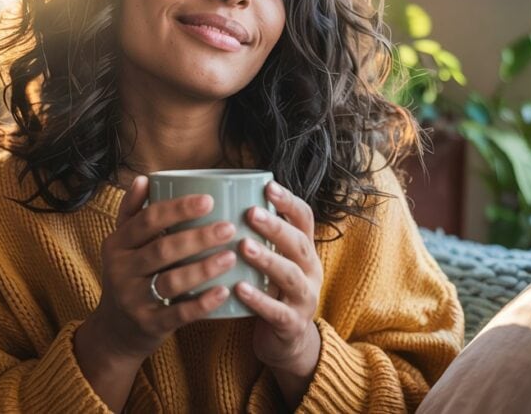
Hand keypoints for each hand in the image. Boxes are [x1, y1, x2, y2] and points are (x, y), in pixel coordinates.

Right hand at [81, 175, 238, 362]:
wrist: (113, 331)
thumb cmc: (127, 277)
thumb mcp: (121, 245)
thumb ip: (132, 212)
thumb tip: (146, 178)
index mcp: (117, 245)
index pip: (147, 220)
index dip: (178, 209)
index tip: (209, 200)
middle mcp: (121, 271)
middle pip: (163, 249)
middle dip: (198, 237)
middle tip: (229, 227)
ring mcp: (134, 300)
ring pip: (172, 281)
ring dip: (203, 268)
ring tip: (231, 256)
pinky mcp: (149, 325)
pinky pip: (179, 314)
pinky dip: (202, 303)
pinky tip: (224, 291)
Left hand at [236, 181, 322, 381]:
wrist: (286, 343)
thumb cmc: (269, 291)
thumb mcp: (270, 261)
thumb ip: (256, 235)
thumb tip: (220, 197)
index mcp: (304, 251)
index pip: (304, 219)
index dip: (289, 202)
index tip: (268, 186)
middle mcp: (310, 271)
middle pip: (299, 244)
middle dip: (276, 227)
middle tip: (251, 212)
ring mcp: (304, 299)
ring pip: (290, 276)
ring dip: (268, 259)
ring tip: (243, 246)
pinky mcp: (292, 325)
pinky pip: (277, 312)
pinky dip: (259, 300)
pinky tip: (239, 289)